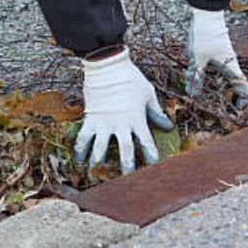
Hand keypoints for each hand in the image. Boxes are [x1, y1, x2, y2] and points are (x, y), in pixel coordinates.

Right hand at [73, 47, 174, 174]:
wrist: (107, 65)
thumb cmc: (131, 78)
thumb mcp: (148, 94)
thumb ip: (156, 112)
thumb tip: (168, 127)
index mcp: (137, 118)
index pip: (146, 143)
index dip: (151, 158)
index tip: (154, 171)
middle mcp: (120, 124)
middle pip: (125, 152)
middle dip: (127, 168)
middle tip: (127, 183)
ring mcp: (104, 122)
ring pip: (100, 149)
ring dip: (99, 163)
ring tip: (97, 175)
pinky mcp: (90, 118)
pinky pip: (83, 138)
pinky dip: (80, 150)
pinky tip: (79, 161)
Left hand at [185, 7, 247, 105]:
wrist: (206, 12)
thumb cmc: (205, 35)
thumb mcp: (197, 58)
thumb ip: (195, 77)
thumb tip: (193, 96)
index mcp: (231, 66)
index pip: (244, 87)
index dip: (242, 100)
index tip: (234, 109)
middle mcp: (230, 62)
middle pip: (234, 84)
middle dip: (227, 96)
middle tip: (215, 106)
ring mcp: (223, 56)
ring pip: (223, 75)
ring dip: (215, 85)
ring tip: (201, 92)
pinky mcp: (215, 50)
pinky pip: (215, 67)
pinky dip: (208, 75)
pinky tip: (194, 75)